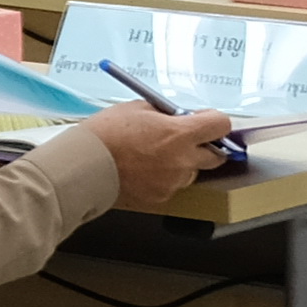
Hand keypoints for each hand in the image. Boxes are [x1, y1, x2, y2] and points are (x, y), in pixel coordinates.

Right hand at [90, 105, 238, 208]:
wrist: (85, 165)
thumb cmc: (106, 134)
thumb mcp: (138, 108)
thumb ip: (165, 114)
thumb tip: (177, 117)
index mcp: (180, 134)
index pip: (221, 125)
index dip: (214, 121)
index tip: (204, 120)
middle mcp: (183, 160)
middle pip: (216, 156)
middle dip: (204, 147)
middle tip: (185, 140)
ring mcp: (173, 182)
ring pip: (191, 173)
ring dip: (181, 164)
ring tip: (153, 156)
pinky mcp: (160, 197)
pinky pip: (171, 186)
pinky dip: (162, 178)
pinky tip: (142, 170)